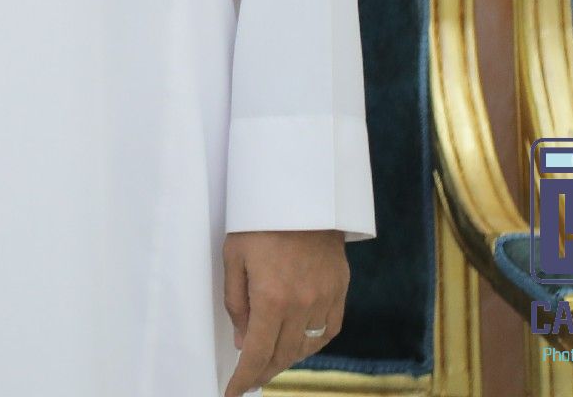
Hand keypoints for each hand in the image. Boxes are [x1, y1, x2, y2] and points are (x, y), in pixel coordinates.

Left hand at [223, 229, 348, 395]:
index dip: (244, 379)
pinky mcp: (340, 291)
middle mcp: (301, 305)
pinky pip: (328, 331)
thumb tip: (242, 341)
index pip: (256, 354)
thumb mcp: (233, 258)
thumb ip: (236, 303)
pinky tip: (299, 343)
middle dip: (263, 372)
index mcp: (271, 298)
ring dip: (286, 358)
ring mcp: (325, 300)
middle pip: (282, 356)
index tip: (232, 392)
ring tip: (270, 360)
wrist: (303, 195)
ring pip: (306, 347)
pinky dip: (312, 343)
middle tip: (249, 378)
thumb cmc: (259, 222)